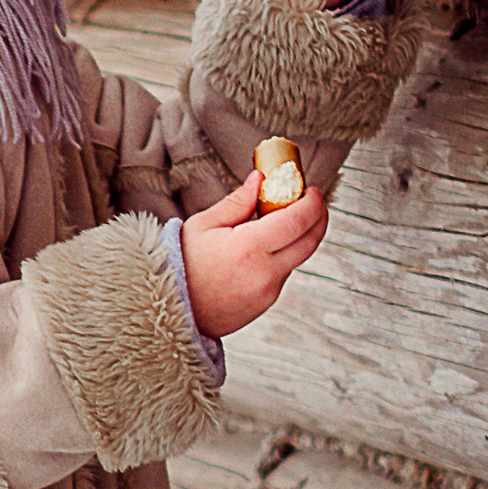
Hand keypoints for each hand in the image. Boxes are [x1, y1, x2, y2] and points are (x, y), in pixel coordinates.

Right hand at [181, 170, 328, 337]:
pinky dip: (283, 255)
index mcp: (249, 248)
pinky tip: (264, 245)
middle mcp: (265, 273)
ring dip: (299, 236)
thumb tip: (260, 179)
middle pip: (310, 241)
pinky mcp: (266, 303)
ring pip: (298, 258)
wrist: (170, 309)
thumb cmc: (181, 263)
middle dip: (318, 217)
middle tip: (310, 200)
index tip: (312, 189)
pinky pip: (283, 273)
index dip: (312, 202)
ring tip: (281, 219)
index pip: (298, 220)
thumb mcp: (203, 225)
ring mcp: (268, 292)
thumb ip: (238, 202)